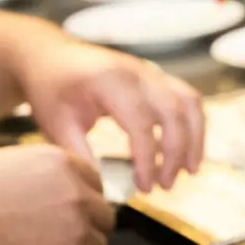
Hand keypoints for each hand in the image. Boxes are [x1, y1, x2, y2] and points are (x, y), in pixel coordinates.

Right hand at [0, 145, 112, 244]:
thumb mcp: (8, 167)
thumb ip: (45, 177)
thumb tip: (67, 191)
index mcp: (62, 164)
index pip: (95, 184)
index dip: (81, 202)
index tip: (66, 213)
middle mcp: (77, 195)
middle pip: (104, 218)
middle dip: (84, 230)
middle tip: (53, 242)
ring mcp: (78, 234)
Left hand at [16, 33, 203, 190]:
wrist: (49, 55)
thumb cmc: (51, 90)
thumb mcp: (56, 123)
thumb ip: (81, 155)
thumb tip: (104, 190)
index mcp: (110, 81)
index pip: (141, 124)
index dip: (147, 161)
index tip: (143, 188)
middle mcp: (137, 72)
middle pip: (174, 114)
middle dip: (175, 155)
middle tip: (165, 186)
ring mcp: (151, 71)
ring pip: (190, 104)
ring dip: (195, 140)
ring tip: (189, 171)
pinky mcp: (158, 77)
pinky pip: (188, 99)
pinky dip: (194, 126)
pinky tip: (187, 151)